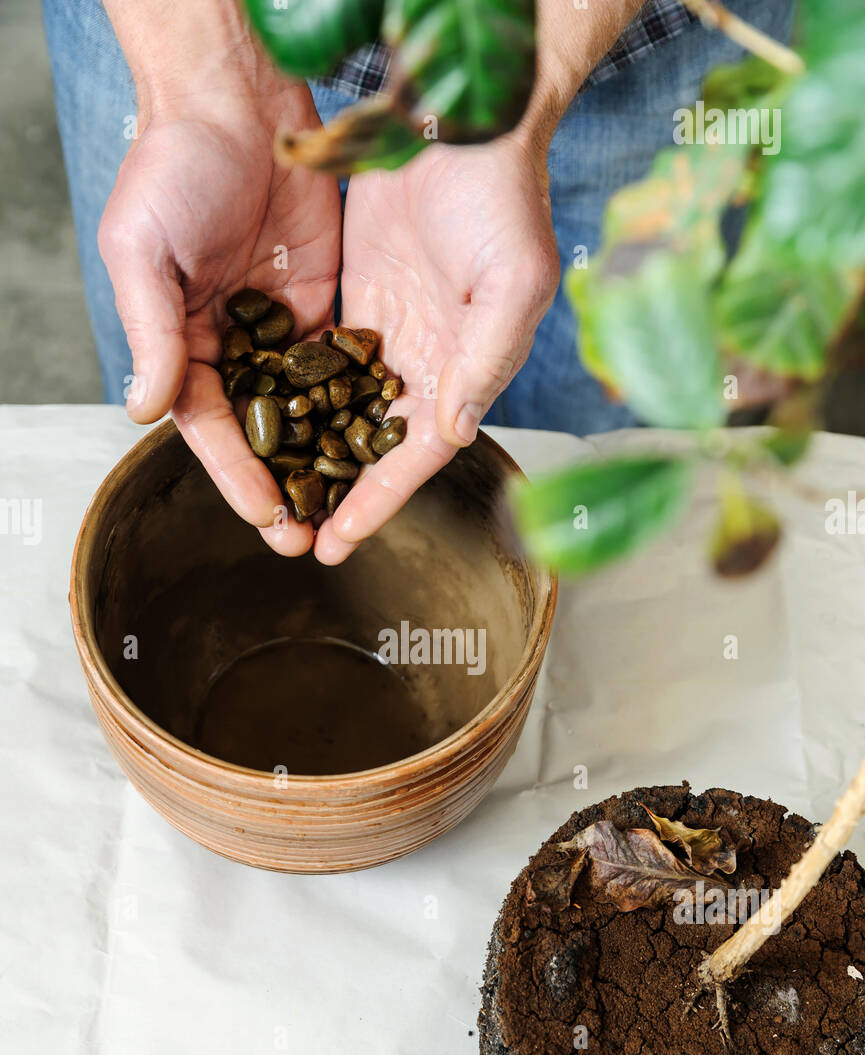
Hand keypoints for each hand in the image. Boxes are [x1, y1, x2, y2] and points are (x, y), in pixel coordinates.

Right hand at [98, 78, 340, 555]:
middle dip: (284, 488)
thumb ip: (153, 334)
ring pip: (306, 411)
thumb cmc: (172, 168)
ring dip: (325, 462)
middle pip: (261, 433)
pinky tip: (380, 447)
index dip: (236, 476)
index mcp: (183, 344)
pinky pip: (342, 367)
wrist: (233, 98)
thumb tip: (145, 412)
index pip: (210, 427)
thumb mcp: (143, 251)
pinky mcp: (326, 305)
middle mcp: (233, 347)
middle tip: (309, 541)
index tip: (265, 519)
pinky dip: (356, 407)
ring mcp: (281, 330)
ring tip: (350, 514)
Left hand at [313, 132, 559, 564]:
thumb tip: (453, 429)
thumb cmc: (503, 199)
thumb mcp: (513, 281)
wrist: (462, 118)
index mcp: (466, 370)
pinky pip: (323, 362)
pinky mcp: (356, 300)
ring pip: (345, 413)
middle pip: (376, 447)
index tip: (339, 541)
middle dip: (339, 496)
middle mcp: (427, 363)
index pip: (418, 454)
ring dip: (313, 456)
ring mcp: (389, 334)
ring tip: (271, 497)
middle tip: (293, 538)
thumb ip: (485, 359)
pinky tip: (262, 426)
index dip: (379, 500)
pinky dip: (297, 397)